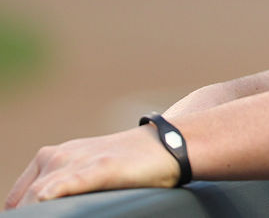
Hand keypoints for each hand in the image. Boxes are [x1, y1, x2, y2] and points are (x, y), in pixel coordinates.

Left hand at [5, 125, 178, 208]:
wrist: (165, 144)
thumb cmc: (127, 163)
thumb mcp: (85, 170)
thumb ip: (61, 188)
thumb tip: (43, 209)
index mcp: (50, 157)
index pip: (18, 199)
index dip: (21, 217)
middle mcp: (57, 156)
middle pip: (24, 202)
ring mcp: (78, 161)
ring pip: (37, 197)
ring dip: (36, 215)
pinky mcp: (100, 167)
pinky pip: (67, 184)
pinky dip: (53, 194)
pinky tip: (45, 200)